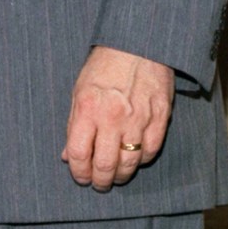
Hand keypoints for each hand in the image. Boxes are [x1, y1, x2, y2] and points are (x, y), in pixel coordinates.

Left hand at [62, 45, 175, 190]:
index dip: (78, 172)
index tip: (80, 177)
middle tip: (99, 184)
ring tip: (116, 177)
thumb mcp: (79, 92)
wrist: (138, 44)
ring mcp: (139, 119)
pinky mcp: (160, 117)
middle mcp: (113, 118)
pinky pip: (151, 150)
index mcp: (88, 110)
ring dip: (121, 175)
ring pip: (130, 162)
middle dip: (100, 181)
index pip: (78, 154)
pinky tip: (135, 159)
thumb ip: (73, 126)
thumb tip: (67, 155)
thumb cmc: (104, 67)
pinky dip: (142, 160)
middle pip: (105, 164)